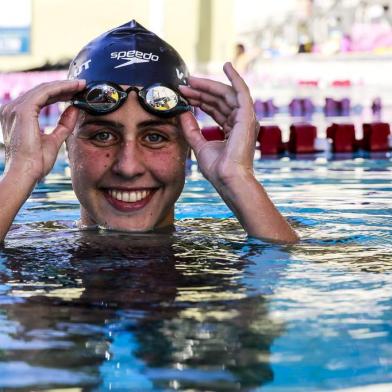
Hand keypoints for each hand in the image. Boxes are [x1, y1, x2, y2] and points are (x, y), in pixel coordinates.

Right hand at [0, 79, 85, 180]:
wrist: (25, 174)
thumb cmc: (35, 163)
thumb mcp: (54, 140)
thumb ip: (63, 125)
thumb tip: (74, 109)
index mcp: (18, 117)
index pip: (40, 99)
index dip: (59, 93)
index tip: (76, 92)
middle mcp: (12, 110)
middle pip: (42, 91)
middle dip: (63, 87)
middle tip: (82, 85)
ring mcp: (15, 109)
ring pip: (43, 89)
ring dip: (64, 86)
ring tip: (81, 85)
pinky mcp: (22, 111)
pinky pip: (44, 93)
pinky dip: (60, 88)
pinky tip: (74, 88)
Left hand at [179, 62, 258, 185]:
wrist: (227, 178)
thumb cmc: (217, 168)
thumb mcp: (199, 145)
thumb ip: (191, 128)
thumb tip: (182, 112)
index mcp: (231, 129)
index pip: (214, 109)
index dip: (199, 100)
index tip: (184, 94)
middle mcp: (240, 122)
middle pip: (219, 100)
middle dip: (200, 92)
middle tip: (184, 85)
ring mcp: (245, 118)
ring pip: (226, 94)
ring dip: (208, 86)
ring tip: (191, 81)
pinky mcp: (247, 116)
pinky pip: (241, 91)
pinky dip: (235, 78)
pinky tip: (227, 66)